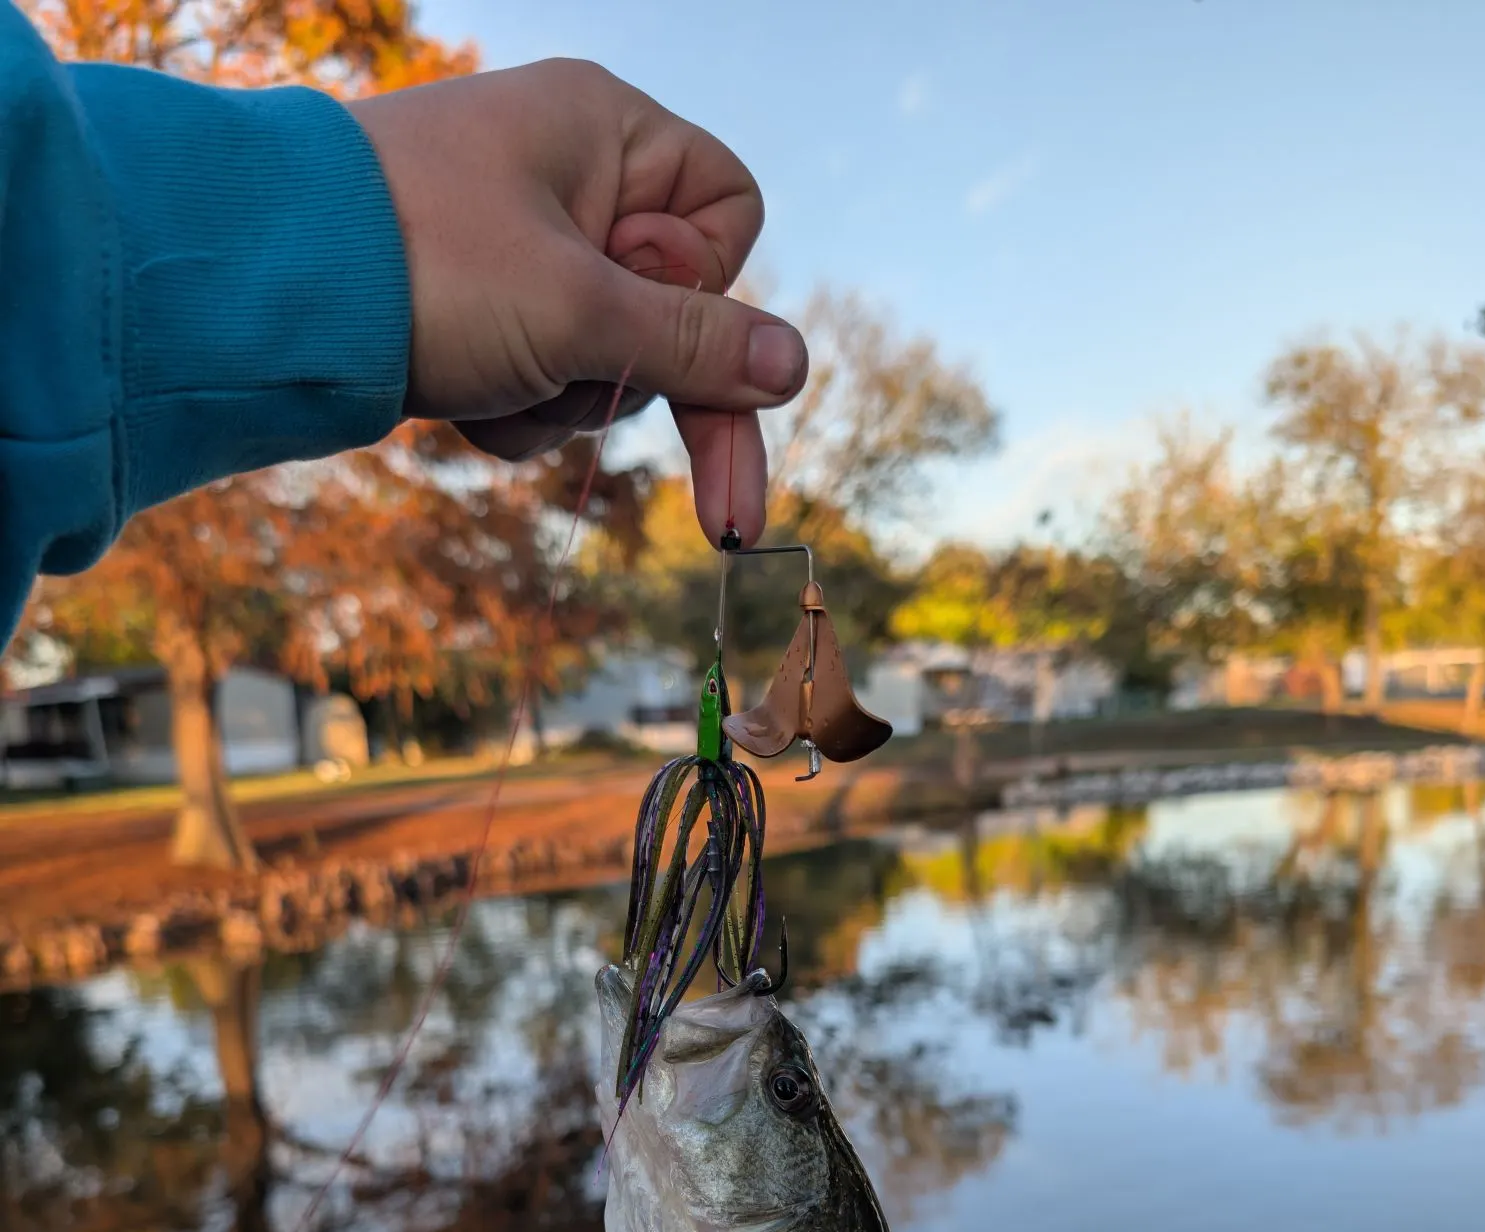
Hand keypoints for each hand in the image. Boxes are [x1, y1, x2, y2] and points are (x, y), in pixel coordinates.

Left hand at [348, 60, 804, 546]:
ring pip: (609, 357)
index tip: (654, 325)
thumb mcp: (581, 308)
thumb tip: (795, 369)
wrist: (257, 292)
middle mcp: (573, 180)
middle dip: (628, 374)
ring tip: (492, 383)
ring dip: (565, 399)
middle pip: (673, 306)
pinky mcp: (483, 307)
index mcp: (607, 133)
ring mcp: (524, 247)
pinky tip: (464, 404)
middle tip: (609, 411)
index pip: (728, 215)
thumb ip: (698, 346)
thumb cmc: (425, 263)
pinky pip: (549, 377)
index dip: (707, 290)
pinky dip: (518, 409)